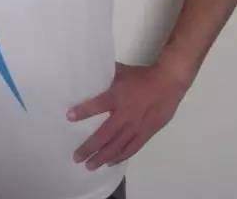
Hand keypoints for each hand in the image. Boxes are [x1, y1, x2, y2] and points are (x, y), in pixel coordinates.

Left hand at [67, 61, 189, 169]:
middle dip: (89, 147)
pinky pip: (131, 148)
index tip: (69, 117)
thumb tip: (91, 71)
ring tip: (90, 165)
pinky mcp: (146, 133)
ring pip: (116, 146)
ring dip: (102, 157)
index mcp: (118, 97)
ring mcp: (136, 127)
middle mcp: (125, 115)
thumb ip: (106, 75)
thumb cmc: (142, 76)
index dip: (83, 111)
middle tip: (76, 157)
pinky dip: (120, 157)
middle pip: (104, 135)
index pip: (98, 105)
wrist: (168, 83)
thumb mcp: (122, 71)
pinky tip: (110, 162)